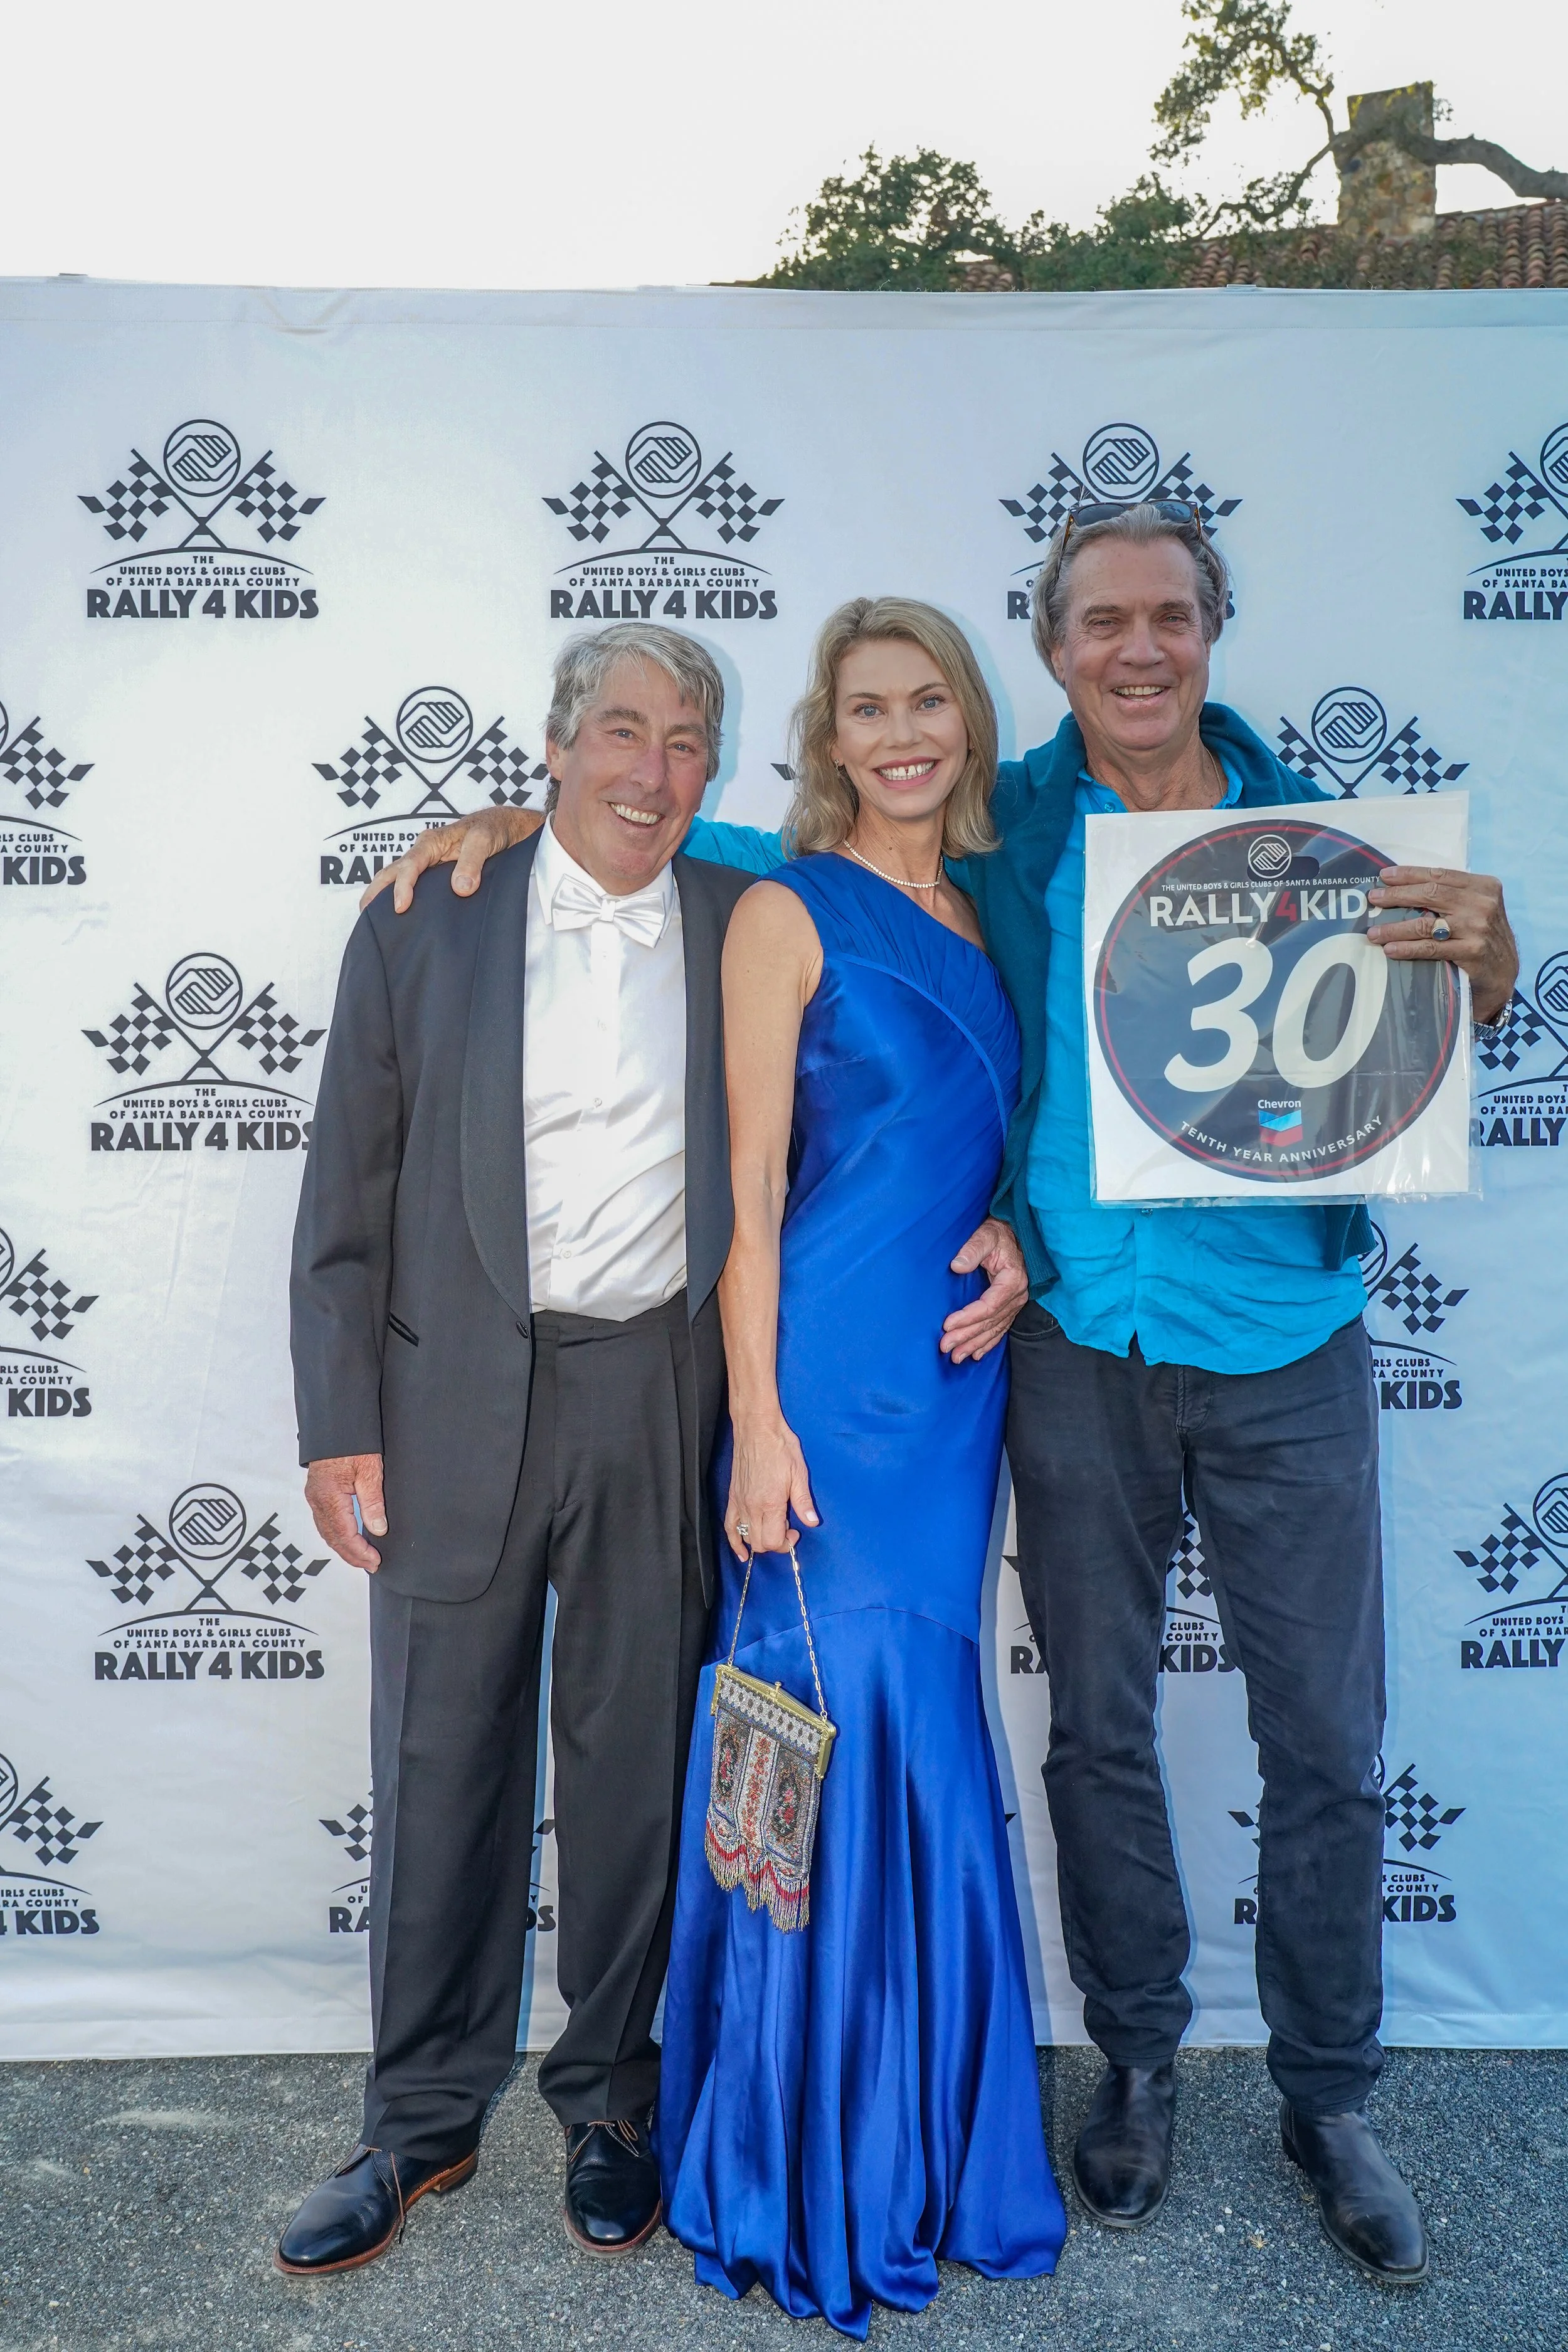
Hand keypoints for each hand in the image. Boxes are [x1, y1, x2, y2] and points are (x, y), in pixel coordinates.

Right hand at [304, 1453, 386, 1571]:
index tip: (374, 1561)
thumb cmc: (352, 1443)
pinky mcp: (316, 1493)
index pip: (345, 1534)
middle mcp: (317, 1500)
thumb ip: (373, 1502)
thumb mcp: (369, 1470)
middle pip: (333, 1538)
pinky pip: (324, 1522)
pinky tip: (348, 1540)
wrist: (336, 1426)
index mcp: (328, 1497)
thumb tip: (378, 1528)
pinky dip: (337, 1535)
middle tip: (371, 1565)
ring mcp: (314, 1497)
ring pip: (327, 1532)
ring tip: (361, 1558)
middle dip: (352, 1555)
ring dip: (344, 1547)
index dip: (360, 1551)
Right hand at [358, 805, 543, 913]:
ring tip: (370, 919)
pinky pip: (409, 884)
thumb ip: (472, 862)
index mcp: (432, 842)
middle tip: (365, 915)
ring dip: (381, 895)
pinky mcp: (432, 874)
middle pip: (391, 871)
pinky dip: (396, 895)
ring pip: (395, 877)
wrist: (503, 827)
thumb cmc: (492, 830)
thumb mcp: (485, 840)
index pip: (410, 865)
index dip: (403, 886)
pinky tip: (394, 914)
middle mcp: (424, 852)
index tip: (401, 907)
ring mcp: (426, 863)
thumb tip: (460, 888)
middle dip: (375, 892)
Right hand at [724, 1417, 818, 1558]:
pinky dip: (734, 1542)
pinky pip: (728, 1526)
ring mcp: (740, 1503)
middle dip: (776, 1543)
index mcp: (771, 1503)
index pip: (774, 1541)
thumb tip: (812, 1522)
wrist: (757, 1430)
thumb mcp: (799, 1473)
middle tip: (787, 1527)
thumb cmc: (780, 1448)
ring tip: (771, 1530)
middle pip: (760, 1543)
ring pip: (746, 1537)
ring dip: (760, 1541)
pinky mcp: (732, 1497)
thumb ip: (803, 1501)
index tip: (795, 1530)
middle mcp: (752, 1507)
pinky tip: (742, 1552)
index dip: (786, 1543)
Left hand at [941, 1217, 1029, 1361]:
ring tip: (956, 1357)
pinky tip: (976, 1354)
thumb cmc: (998, 1234)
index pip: (988, 1306)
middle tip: (945, 1347)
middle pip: (990, 1322)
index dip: (968, 1317)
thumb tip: (957, 1266)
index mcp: (1012, 1280)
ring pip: (995, 1329)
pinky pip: (1001, 1328)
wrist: (1014, 1233)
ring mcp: (1016, 1303)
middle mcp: (1017, 1295)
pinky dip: (988, 1343)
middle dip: (966, 1336)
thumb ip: (972, 1249)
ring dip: (975, 1344)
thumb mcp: (986, 1235)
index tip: (947, 1325)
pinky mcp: (1011, 1306)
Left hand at [1367, 866, 1518, 1025]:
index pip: (1440, 875)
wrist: (1504, 973)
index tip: (1384, 876)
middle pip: (1431, 894)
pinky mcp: (1471, 952)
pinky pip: (1431, 948)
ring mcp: (1478, 929)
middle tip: (1373, 899)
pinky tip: (1390, 949)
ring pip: (1426, 924)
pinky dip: (1407, 948)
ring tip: (1373, 932)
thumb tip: (1405, 887)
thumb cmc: (1482, 936)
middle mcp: (1483, 904)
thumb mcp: (1476, 908)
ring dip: (1395, 927)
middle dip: (1397, 896)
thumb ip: (1451, 895)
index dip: (1409, 874)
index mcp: (1484, 886)